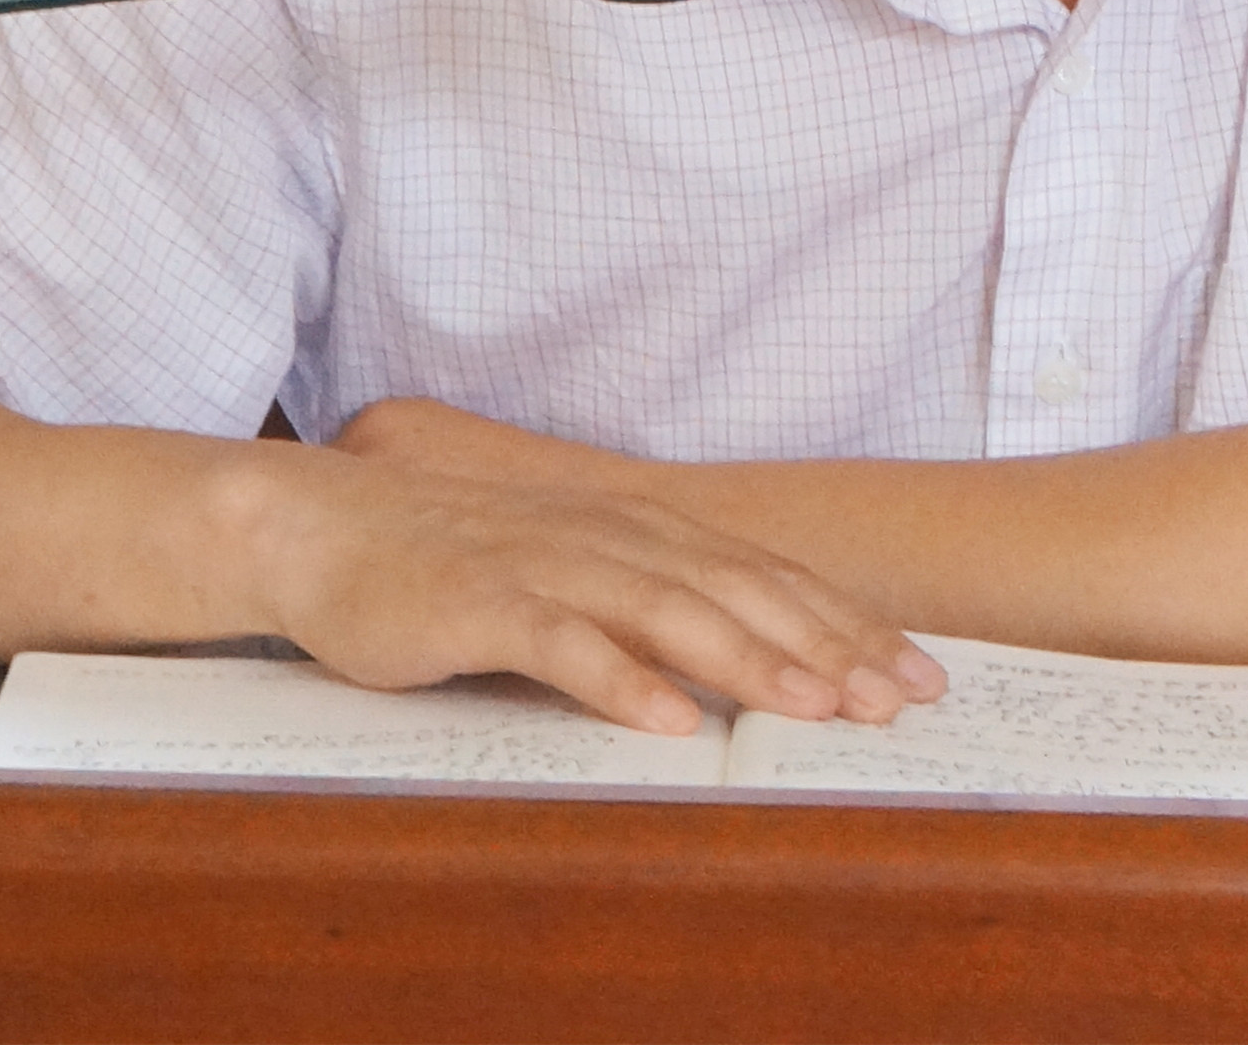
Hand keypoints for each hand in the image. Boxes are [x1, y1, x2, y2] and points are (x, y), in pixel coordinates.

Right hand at [268, 418, 943, 736]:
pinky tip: (667, 720)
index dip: (849, 624)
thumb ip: (649, 608)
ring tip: (816, 707)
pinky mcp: (482, 601)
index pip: (768, 579)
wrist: (328, 528)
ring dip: (750, 659)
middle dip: (830, 646)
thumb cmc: (455, 561)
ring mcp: (549, 564)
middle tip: (901, 700)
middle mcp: (613, 537)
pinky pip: (562, 644)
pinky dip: (619, 680)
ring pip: (670, 611)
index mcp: (642, 531)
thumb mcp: (570, 576)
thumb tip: (741, 666)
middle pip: (742, 592)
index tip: (919, 673)